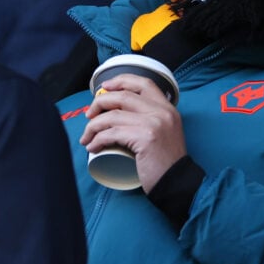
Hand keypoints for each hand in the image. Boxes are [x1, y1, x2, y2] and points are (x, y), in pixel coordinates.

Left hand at [80, 73, 185, 192]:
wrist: (177, 183)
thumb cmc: (165, 162)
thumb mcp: (164, 132)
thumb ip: (150, 119)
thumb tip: (119, 113)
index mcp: (167, 108)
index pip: (143, 83)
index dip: (121, 81)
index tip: (104, 87)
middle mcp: (162, 111)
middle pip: (123, 96)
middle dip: (99, 104)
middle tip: (89, 116)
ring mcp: (154, 123)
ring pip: (113, 116)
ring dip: (93, 126)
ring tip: (86, 137)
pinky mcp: (145, 138)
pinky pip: (112, 133)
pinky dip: (97, 139)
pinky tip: (92, 146)